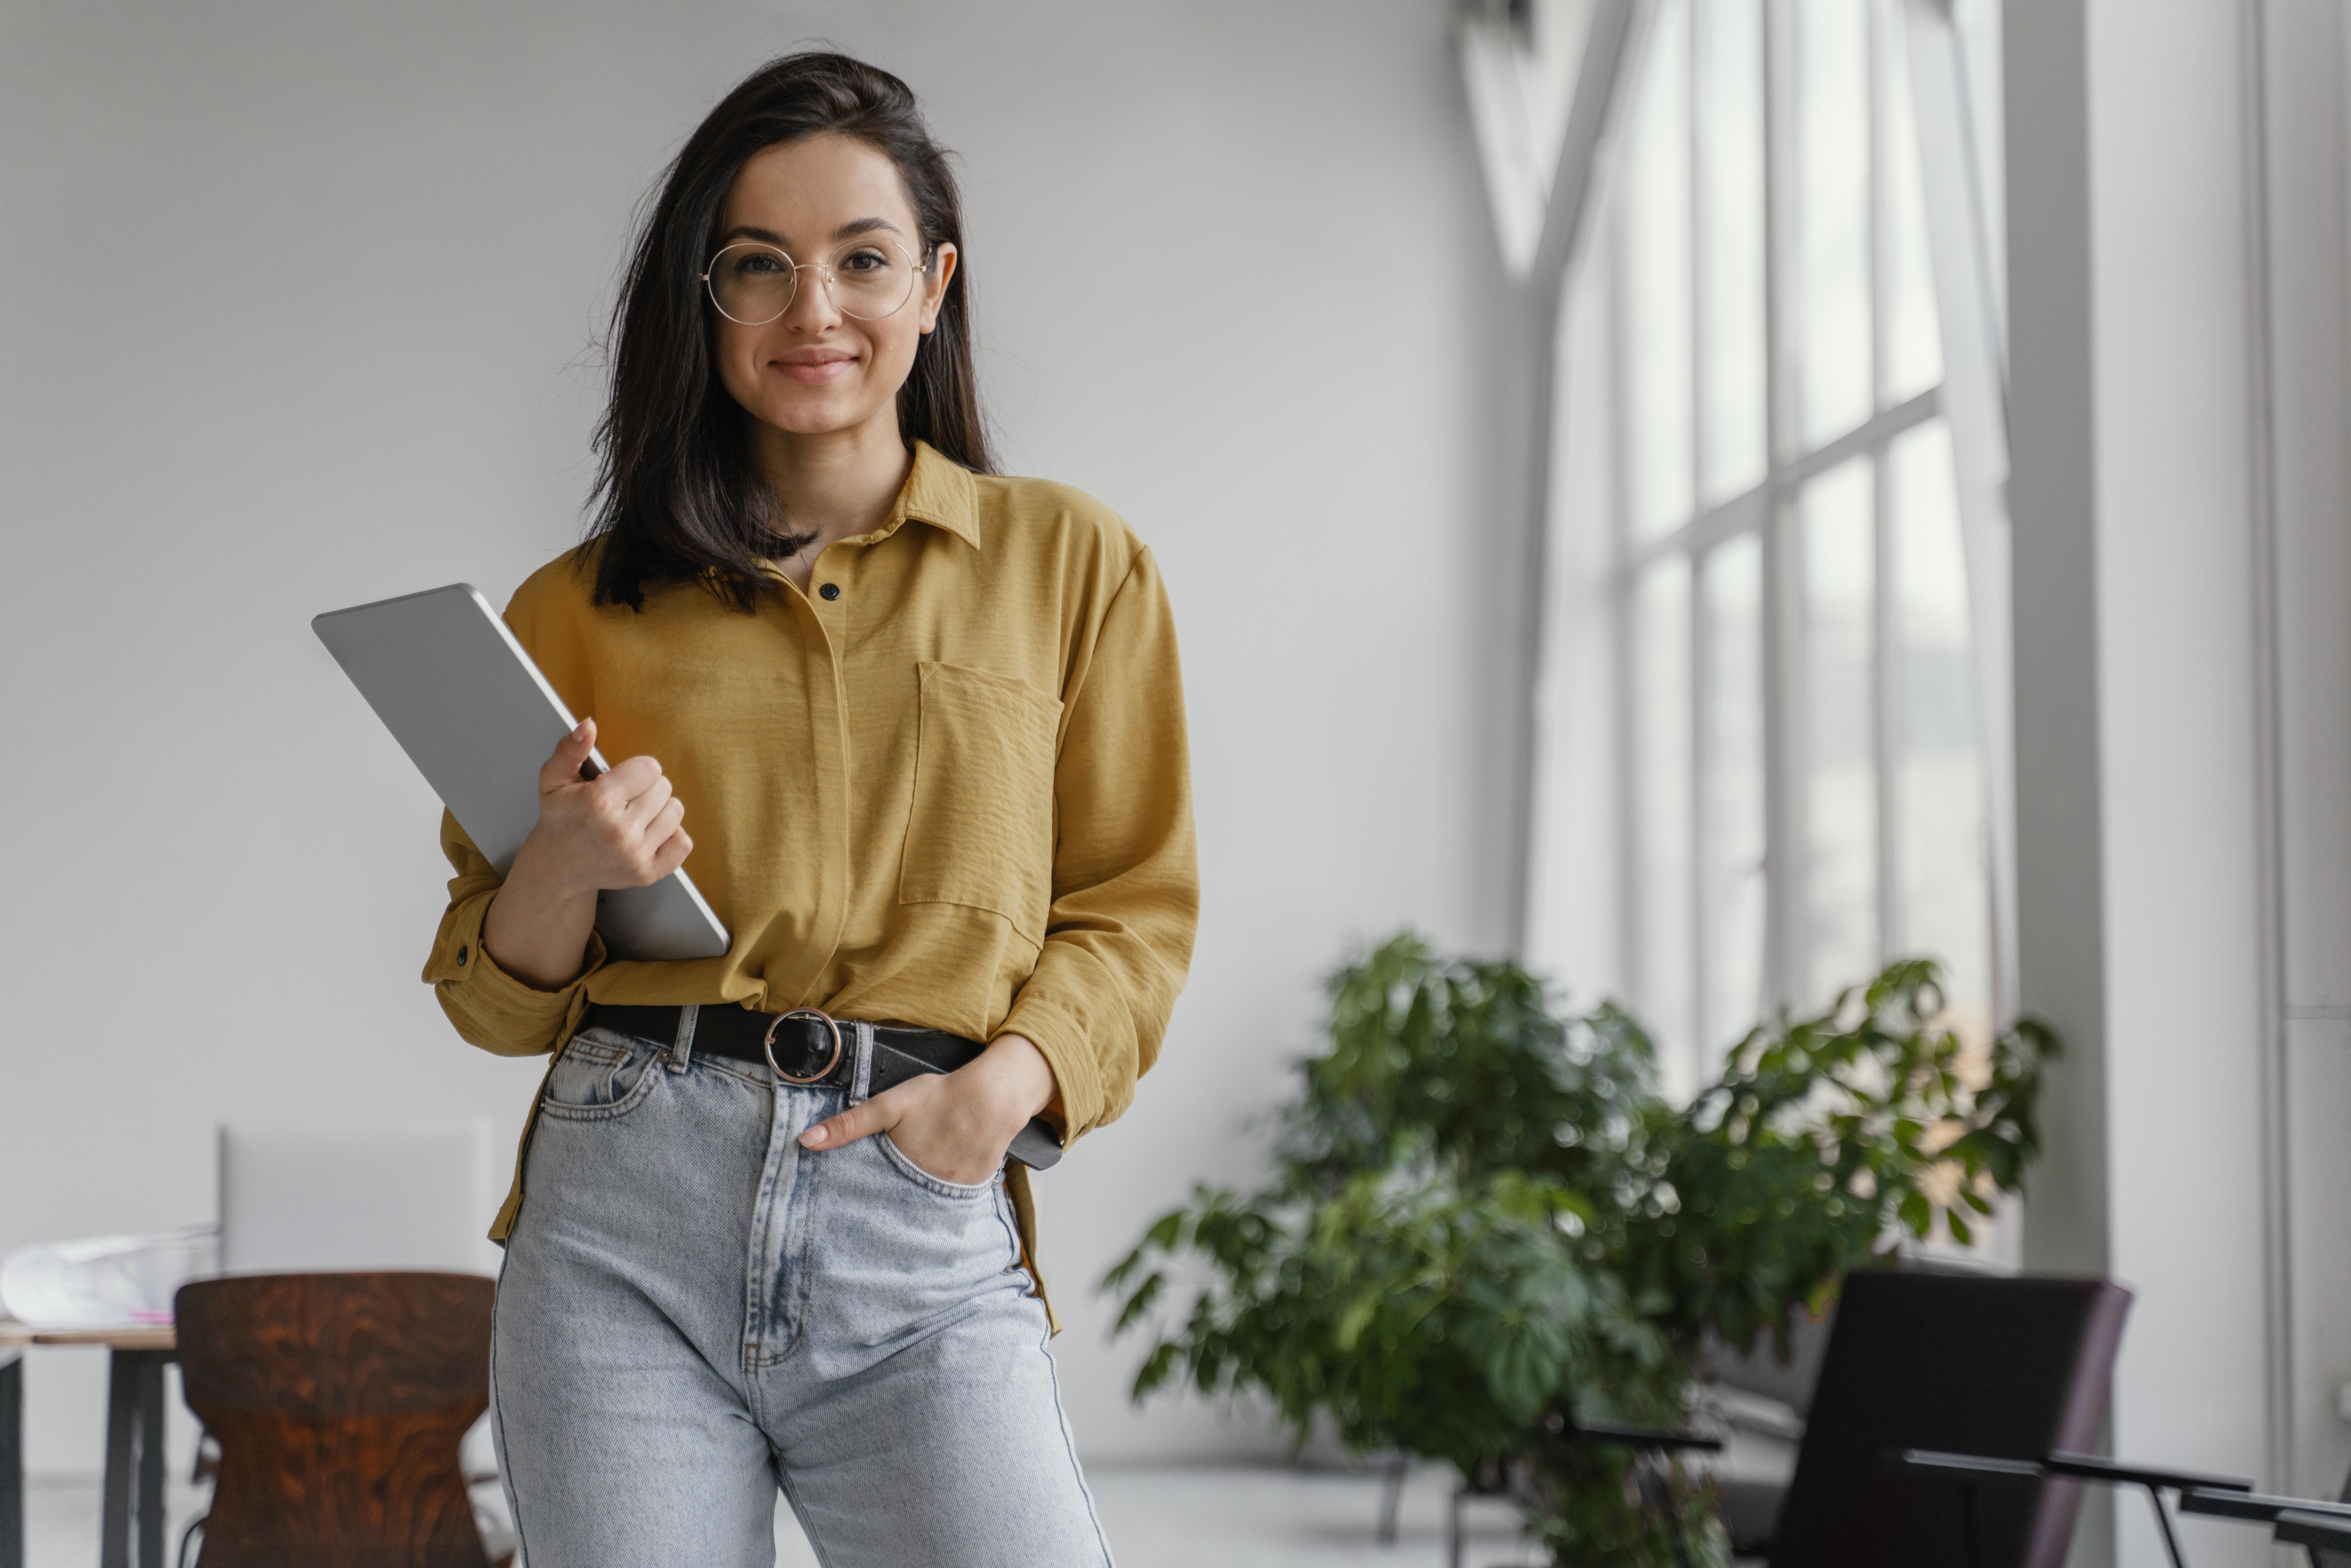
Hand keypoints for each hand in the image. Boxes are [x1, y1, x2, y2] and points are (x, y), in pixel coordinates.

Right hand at [513, 718, 691, 896]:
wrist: (557, 867)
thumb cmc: (559, 819)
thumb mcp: (553, 779)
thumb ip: (570, 749)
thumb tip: (588, 725)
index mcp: (598, 803)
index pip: (650, 768)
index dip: (636, 771)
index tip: (620, 781)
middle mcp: (619, 831)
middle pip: (664, 787)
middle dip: (645, 789)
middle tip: (623, 800)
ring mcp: (635, 856)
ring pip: (675, 811)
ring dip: (658, 810)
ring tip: (633, 816)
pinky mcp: (648, 874)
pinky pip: (683, 842)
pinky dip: (670, 835)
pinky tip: (647, 833)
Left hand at [797, 1035, 1056, 1184]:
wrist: (994, 1096)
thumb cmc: (940, 1097)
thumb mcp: (888, 1105)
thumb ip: (849, 1125)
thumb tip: (806, 1141)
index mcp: (901, 1171)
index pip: (870, 1200)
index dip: (859, 1204)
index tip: (846, 1209)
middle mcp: (925, 1189)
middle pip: (896, 1206)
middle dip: (885, 1206)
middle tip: (878, 1199)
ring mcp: (951, 1193)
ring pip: (923, 1206)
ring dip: (913, 1202)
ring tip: (908, 1190)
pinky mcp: (971, 1190)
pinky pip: (950, 1201)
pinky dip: (940, 1195)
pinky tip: (937, 1180)